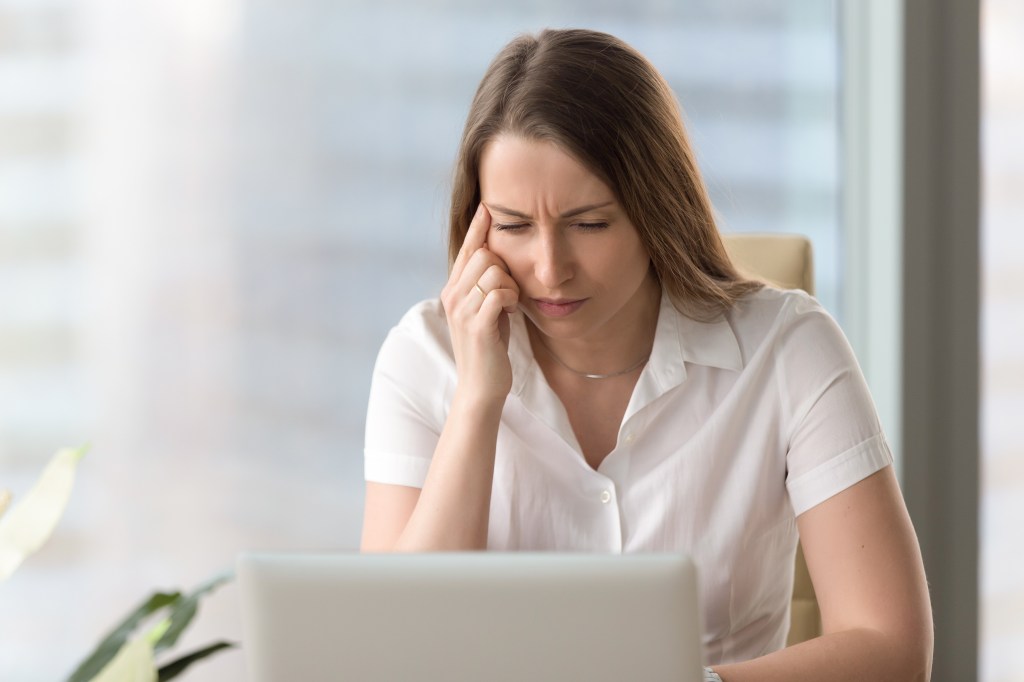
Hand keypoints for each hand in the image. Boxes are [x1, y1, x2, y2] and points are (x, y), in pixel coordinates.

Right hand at [440, 203, 519, 401]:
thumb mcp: (486, 309)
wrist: (481, 386)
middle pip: (484, 255)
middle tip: (509, 292)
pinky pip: (499, 293)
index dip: (478, 227)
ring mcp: (462, 310)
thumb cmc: (489, 346)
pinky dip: (510, 299)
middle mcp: (453, 296)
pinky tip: (510, 312)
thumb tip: (497, 260)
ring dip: (510, 285)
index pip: (467, 249)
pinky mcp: (476, 326)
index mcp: (453, 289)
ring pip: (493, 271)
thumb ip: (486, 286)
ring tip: (509, 305)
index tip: (488, 207)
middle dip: (505, 268)